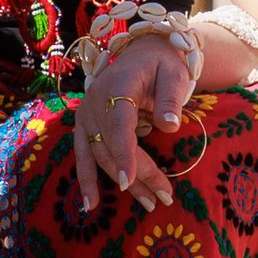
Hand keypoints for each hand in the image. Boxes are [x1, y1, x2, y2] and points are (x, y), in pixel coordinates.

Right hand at [72, 28, 194, 213]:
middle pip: (113, 145)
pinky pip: (83, 155)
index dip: (124, 152)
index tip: (130, 179)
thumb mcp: (174, 73)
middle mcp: (95, 101)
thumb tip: (170, 125)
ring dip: (122, 182)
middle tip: (164, 197)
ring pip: (101, 155)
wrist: (142, 52)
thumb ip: (171, 97)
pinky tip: (90, 205)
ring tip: (149, 204)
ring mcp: (86, 114)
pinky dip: (86, 180)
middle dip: (139, 174)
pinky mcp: (84, 125)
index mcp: (118, 85)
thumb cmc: (161, 63)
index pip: (119, 123)